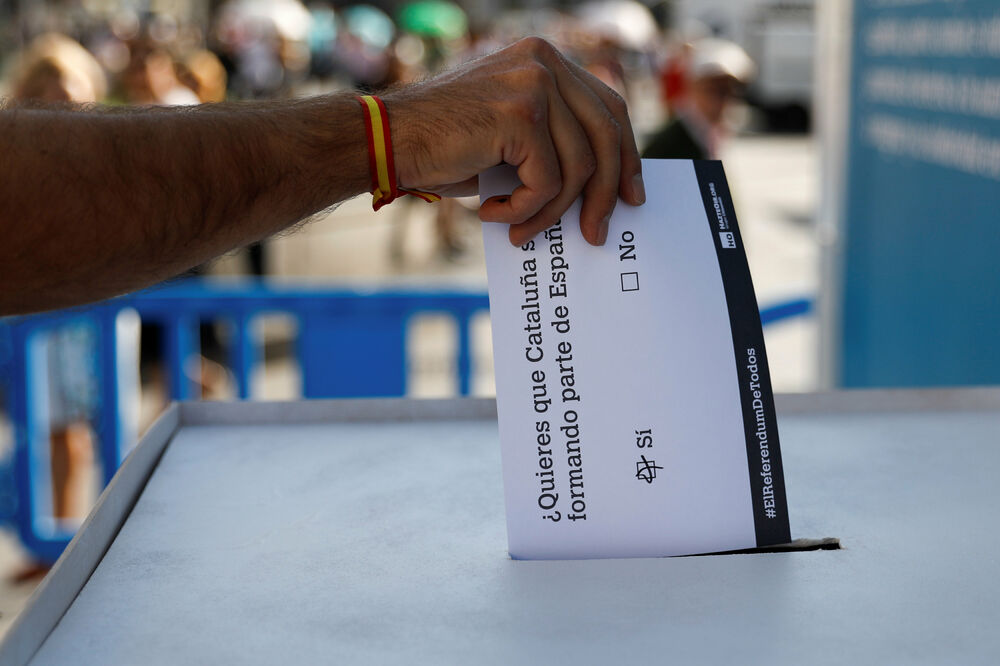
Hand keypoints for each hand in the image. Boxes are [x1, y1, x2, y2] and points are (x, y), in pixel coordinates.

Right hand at [384, 37, 645, 246]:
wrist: (387, 142)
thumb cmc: (442, 148)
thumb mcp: (508, 140)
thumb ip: (552, 145)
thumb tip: (600, 189)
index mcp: (545, 60)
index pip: (608, 107)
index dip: (626, 154)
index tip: (630, 194)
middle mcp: (544, 61)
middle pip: (606, 134)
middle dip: (607, 192)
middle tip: (597, 233)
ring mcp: (535, 83)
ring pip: (579, 167)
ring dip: (552, 212)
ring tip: (522, 231)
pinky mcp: (521, 114)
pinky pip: (548, 181)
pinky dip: (524, 210)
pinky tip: (493, 215)